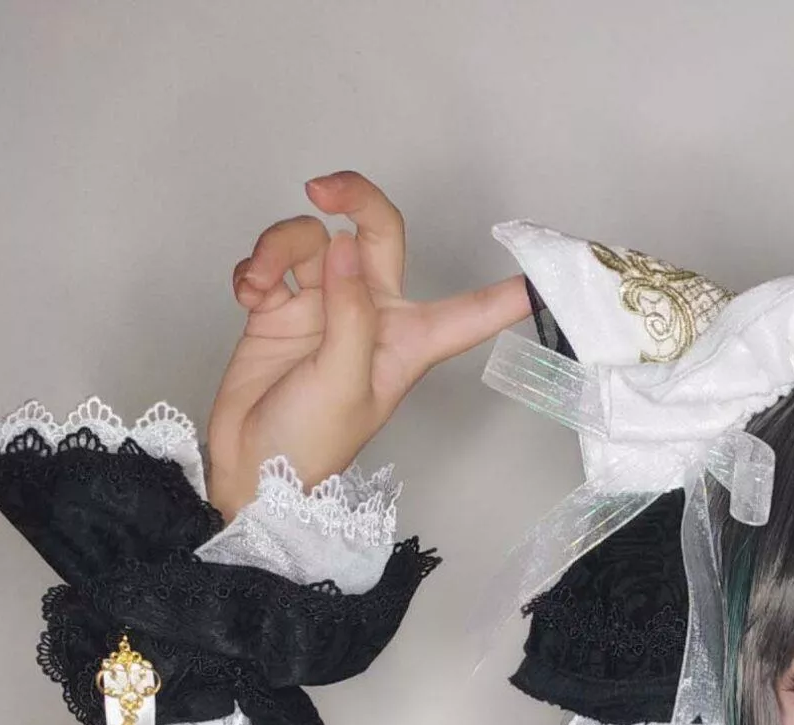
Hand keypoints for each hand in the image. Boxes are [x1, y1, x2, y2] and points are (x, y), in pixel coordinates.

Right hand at [205, 172, 530, 515]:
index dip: (507, 294)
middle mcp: (373, 316)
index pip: (471, 312)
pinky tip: (248, 294)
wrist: (250, 466)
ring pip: (313, 239)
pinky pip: (274, 260)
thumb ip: (349, 313)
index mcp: (409, 342)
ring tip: (260, 286)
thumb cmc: (308, 445)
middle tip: (320, 190)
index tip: (545, 270)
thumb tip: (344, 246)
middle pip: (379, 231)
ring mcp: (327, 306)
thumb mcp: (343, 382)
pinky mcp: (283, 305)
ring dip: (279, 248)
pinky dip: (255, 267)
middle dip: (353, 198)